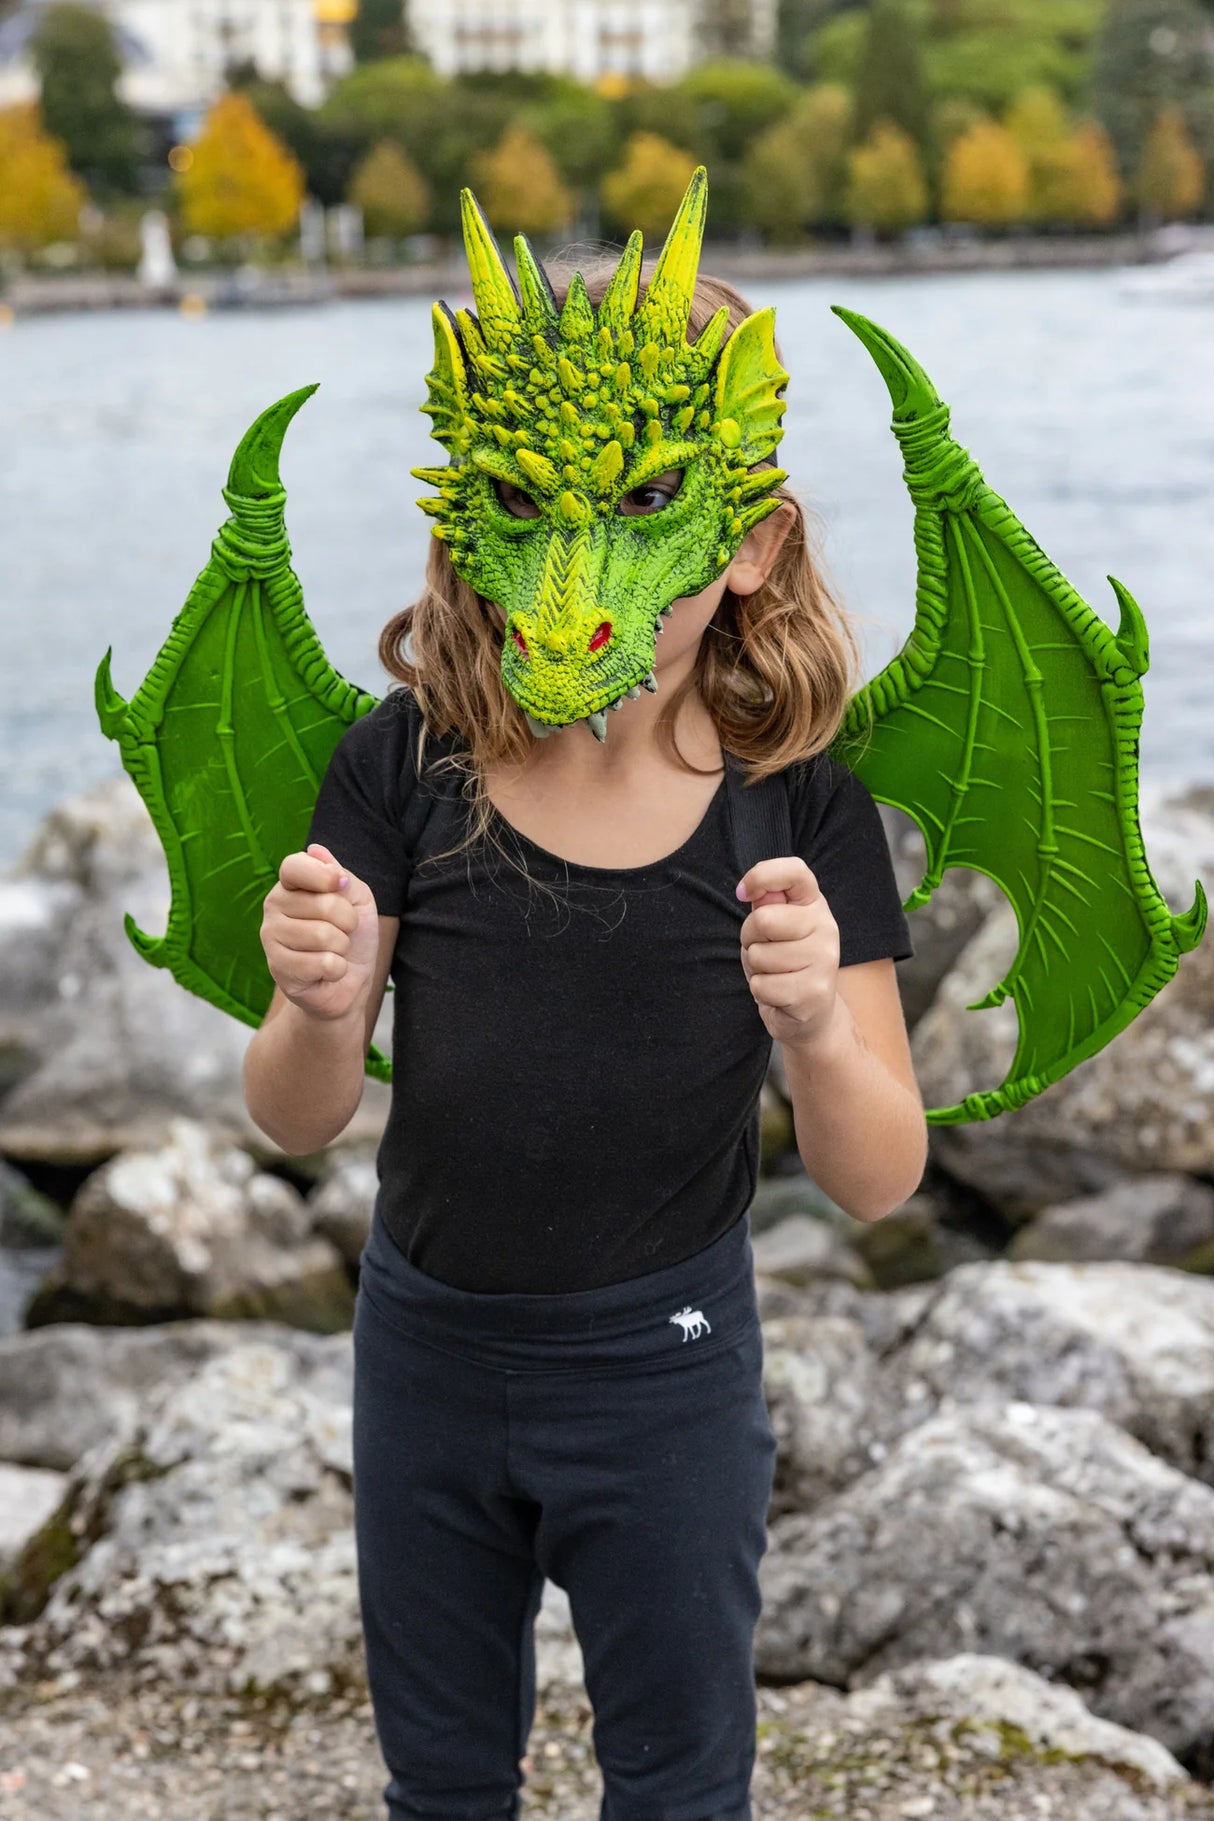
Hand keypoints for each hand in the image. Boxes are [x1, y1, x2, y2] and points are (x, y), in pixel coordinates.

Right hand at [260, 841, 380, 1021]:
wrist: (349, 982)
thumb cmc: (352, 936)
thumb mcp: (357, 898)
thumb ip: (340, 874)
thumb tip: (315, 850)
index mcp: (291, 884)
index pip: (294, 866)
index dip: (322, 874)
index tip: (340, 885)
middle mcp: (274, 906)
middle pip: (324, 904)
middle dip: (348, 922)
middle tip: (343, 932)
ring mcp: (271, 937)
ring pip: (324, 935)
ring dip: (342, 947)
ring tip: (333, 951)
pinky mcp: (278, 967)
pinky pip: (323, 963)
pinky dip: (337, 969)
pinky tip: (326, 971)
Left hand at [736, 857, 840, 1049]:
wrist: (811, 1013)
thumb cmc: (784, 962)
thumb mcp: (775, 927)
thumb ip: (767, 904)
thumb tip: (753, 889)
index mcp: (814, 904)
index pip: (795, 871)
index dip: (761, 876)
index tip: (743, 893)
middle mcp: (827, 928)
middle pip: (763, 920)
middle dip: (750, 938)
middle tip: (765, 950)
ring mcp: (824, 961)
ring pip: (759, 956)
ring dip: (756, 969)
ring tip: (775, 974)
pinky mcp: (814, 993)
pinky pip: (762, 986)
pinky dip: (761, 992)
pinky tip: (779, 994)